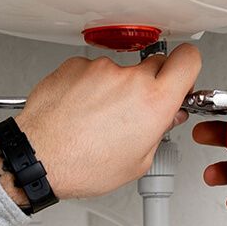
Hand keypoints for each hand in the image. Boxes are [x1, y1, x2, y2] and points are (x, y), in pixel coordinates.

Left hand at [9, 43, 200, 199]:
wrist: (38, 157)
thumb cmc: (82, 165)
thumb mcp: (137, 162)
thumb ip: (159, 132)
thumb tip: (167, 117)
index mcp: (154, 102)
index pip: (188, 59)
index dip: (188, 67)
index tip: (182, 75)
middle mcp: (129, 79)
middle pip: (155, 64)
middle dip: (151, 83)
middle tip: (137, 108)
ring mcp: (100, 69)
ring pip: (120, 71)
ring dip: (115, 88)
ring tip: (98, 117)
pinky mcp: (76, 65)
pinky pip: (92, 70)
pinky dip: (89, 86)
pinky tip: (80, 110)